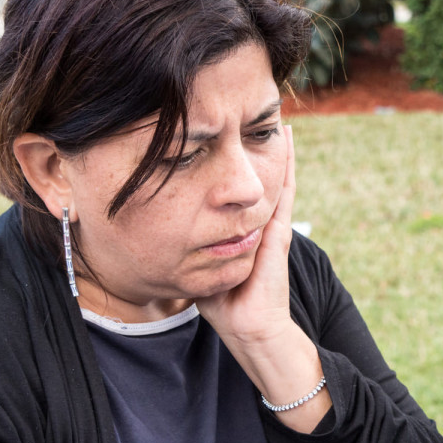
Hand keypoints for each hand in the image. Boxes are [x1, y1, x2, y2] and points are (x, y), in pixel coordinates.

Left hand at [197, 124, 296, 348]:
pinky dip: (288, 164)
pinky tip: (288, 140)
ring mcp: (272, 225)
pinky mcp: (279, 232)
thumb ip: (185, 247)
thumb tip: (154, 230)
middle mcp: (258, 223)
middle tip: (252, 115)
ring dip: (276, 148)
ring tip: (277, 118)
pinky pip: (285, 190)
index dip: (231, 166)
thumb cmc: (223, 305)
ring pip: (274, 177)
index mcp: (241, 230)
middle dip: (254, 150)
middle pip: (257, 179)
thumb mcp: (197, 266)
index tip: (222, 137)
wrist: (250, 327)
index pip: (235, 193)